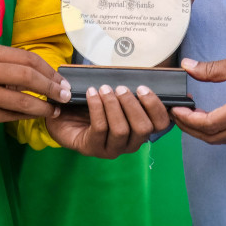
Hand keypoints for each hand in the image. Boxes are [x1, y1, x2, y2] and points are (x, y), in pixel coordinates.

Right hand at [0, 44, 72, 134]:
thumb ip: (10, 65)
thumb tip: (46, 75)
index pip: (28, 59)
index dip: (49, 70)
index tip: (61, 79)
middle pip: (28, 77)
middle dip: (51, 87)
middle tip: (65, 95)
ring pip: (22, 101)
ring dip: (43, 106)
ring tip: (55, 109)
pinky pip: (11, 115)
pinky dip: (29, 116)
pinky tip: (38, 116)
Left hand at [46, 82, 171, 157]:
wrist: (64, 117)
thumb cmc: (94, 105)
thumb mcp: (114, 96)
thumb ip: (128, 90)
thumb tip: (142, 76)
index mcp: (141, 130)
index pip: (160, 124)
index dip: (156, 107)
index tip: (143, 87)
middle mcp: (131, 143)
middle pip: (143, 129)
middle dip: (132, 105)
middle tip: (120, 88)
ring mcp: (112, 149)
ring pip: (121, 130)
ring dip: (113, 105)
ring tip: (104, 88)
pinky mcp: (93, 148)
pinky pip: (100, 128)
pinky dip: (97, 107)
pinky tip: (92, 93)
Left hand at [171, 48, 225, 144]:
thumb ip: (212, 69)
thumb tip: (187, 67)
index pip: (210, 124)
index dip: (189, 120)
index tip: (176, 110)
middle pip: (214, 138)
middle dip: (192, 130)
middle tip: (178, 116)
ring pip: (225, 139)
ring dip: (206, 132)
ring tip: (191, 116)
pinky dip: (220, 130)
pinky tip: (212, 116)